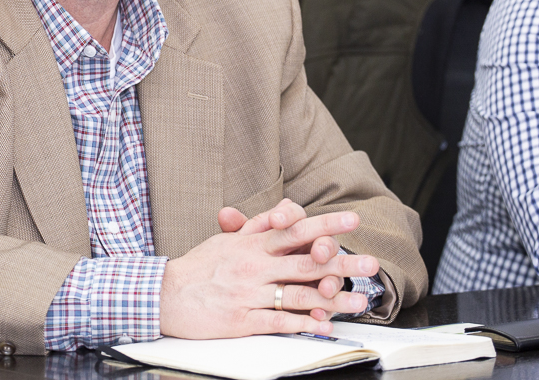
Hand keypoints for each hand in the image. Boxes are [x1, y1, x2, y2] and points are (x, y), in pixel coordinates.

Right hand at [159, 203, 377, 338]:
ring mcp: (250, 293)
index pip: (294, 229)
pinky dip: (304, 325)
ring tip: (359, 302)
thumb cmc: (199, 266)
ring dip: (333, 300)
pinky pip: (279, 321)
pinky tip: (324, 326)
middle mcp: (254, 266)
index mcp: (252, 243)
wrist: (167, 294)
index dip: (325, 224)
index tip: (352, 220)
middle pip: (305, 263)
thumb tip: (283, 211)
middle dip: (341, 263)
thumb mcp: (227, 239)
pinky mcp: (243, 319)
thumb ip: (257, 227)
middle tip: (370, 265)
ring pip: (299, 295)